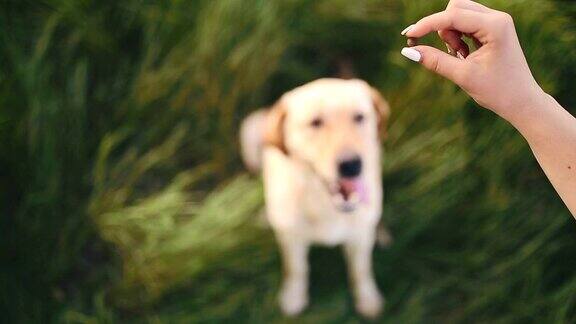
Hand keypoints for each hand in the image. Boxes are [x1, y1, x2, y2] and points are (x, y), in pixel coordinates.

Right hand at [401, 0, 546, 123]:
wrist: (522, 101)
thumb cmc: (498, 91)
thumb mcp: (463, 76)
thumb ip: (435, 61)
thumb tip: (408, 52)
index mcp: (495, 26)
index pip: (453, 16)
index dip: (427, 24)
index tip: (408, 36)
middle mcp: (497, 18)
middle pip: (455, 8)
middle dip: (442, 28)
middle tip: (447, 53)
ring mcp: (495, 22)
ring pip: (458, 14)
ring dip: (449, 34)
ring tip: (459, 57)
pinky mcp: (492, 28)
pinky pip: (465, 23)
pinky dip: (456, 37)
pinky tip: (463, 55)